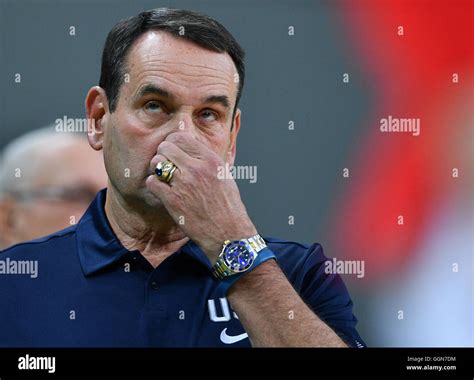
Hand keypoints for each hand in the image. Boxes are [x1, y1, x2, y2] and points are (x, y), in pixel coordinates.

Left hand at [145, 132, 256, 263]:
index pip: (181, 137)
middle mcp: (197, 168)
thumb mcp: (224, 175)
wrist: (227, 233)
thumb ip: (207, 159)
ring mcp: (184, 184)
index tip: (173, 151)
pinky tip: (162, 191)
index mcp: (211, 160)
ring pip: (157, 163)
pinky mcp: (173, 200)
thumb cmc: (227, 206)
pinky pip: (152, 182)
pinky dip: (154, 185)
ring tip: (164, 178)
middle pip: (166, 147)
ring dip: (157, 169)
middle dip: (163, 154)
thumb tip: (191, 148)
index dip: (173, 142)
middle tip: (167, 165)